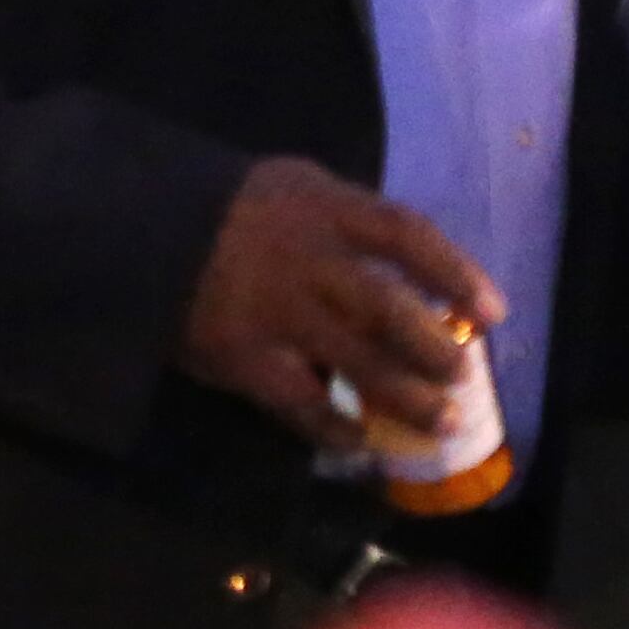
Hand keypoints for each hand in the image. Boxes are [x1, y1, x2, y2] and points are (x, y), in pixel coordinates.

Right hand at [178, 156, 506, 446]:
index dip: (455, 272)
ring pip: (356, 362)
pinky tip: (358, 443)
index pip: (405, 234)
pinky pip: (302, 403)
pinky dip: (336, 428)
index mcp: (321, 207)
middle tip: (461, 376)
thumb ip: (346, 219)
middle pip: (388, 307)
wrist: (135, 229)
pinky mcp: (241, 356)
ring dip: (406, 398)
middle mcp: (304, 258)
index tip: (493, 309)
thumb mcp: (291, 185)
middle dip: (434, 348)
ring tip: (440, 422)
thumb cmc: (230, 208)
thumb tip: (415, 271)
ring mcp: (273, 311)